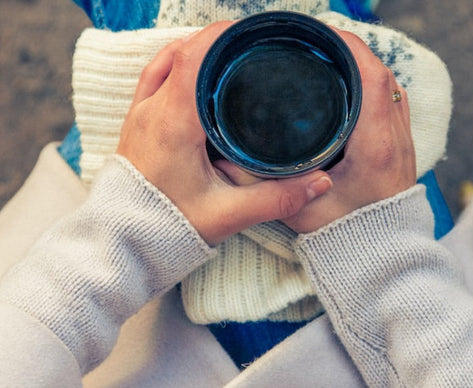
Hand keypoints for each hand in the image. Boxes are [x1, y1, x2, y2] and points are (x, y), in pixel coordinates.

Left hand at [117, 22, 332, 244]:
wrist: (124, 242)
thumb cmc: (168, 228)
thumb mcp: (228, 214)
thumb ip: (276, 199)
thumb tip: (320, 182)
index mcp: (174, 124)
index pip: (194, 58)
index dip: (221, 36)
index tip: (250, 32)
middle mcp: (152, 111)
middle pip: (182, 52)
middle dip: (216, 41)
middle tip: (249, 46)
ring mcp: (139, 115)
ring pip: (165, 62)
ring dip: (195, 52)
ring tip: (227, 56)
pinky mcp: (136, 125)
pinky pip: (153, 79)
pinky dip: (175, 66)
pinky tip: (196, 76)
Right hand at [218, 29, 416, 232]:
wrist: (382, 255)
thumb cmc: (347, 236)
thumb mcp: (298, 211)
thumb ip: (264, 187)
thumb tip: (227, 163)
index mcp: (373, 147)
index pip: (371, 78)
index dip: (348, 48)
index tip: (321, 35)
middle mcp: (394, 138)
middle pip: (381, 73)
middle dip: (351, 50)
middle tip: (318, 44)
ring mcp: (402, 142)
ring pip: (390, 85)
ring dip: (364, 66)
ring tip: (332, 59)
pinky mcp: (401, 148)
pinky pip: (394, 102)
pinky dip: (374, 85)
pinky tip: (351, 88)